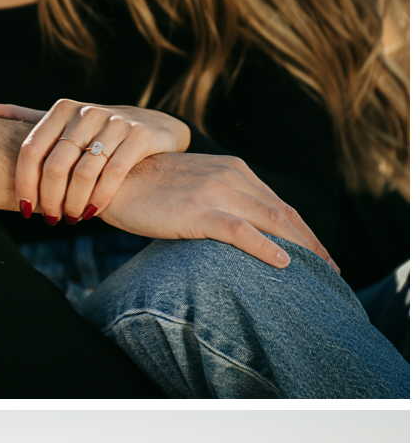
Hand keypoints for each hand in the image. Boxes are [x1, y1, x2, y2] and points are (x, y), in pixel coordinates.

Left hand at [0, 99, 190, 224]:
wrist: (153, 128)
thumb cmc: (96, 132)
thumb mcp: (60, 122)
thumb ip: (22, 117)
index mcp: (62, 109)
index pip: (31, 151)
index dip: (24, 185)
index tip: (25, 210)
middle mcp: (86, 111)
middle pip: (55, 165)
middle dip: (50, 199)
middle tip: (52, 220)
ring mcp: (115, 122)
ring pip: (83, 172)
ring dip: (74, 203)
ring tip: (72, 219)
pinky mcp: (139, 136)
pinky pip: (113, 174)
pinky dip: (99, 198)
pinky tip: (92, 213)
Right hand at [103, 150, 339, 271]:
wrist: (111, 177)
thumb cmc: (146, 188)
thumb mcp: (190, 189)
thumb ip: (215, 201)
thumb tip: (231, 231)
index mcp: (233, 170)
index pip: (278, 203)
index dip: (303, 230)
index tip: (319, 254)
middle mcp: (232, 176)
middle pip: (285, 213)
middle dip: (312, 242)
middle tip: (331, 270)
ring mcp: (217, 192)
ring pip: (272, 221)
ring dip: (302, 247)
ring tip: (320, 272)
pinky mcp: (198, 211)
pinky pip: (241, 231)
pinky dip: (266, 248)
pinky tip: (283, 264)